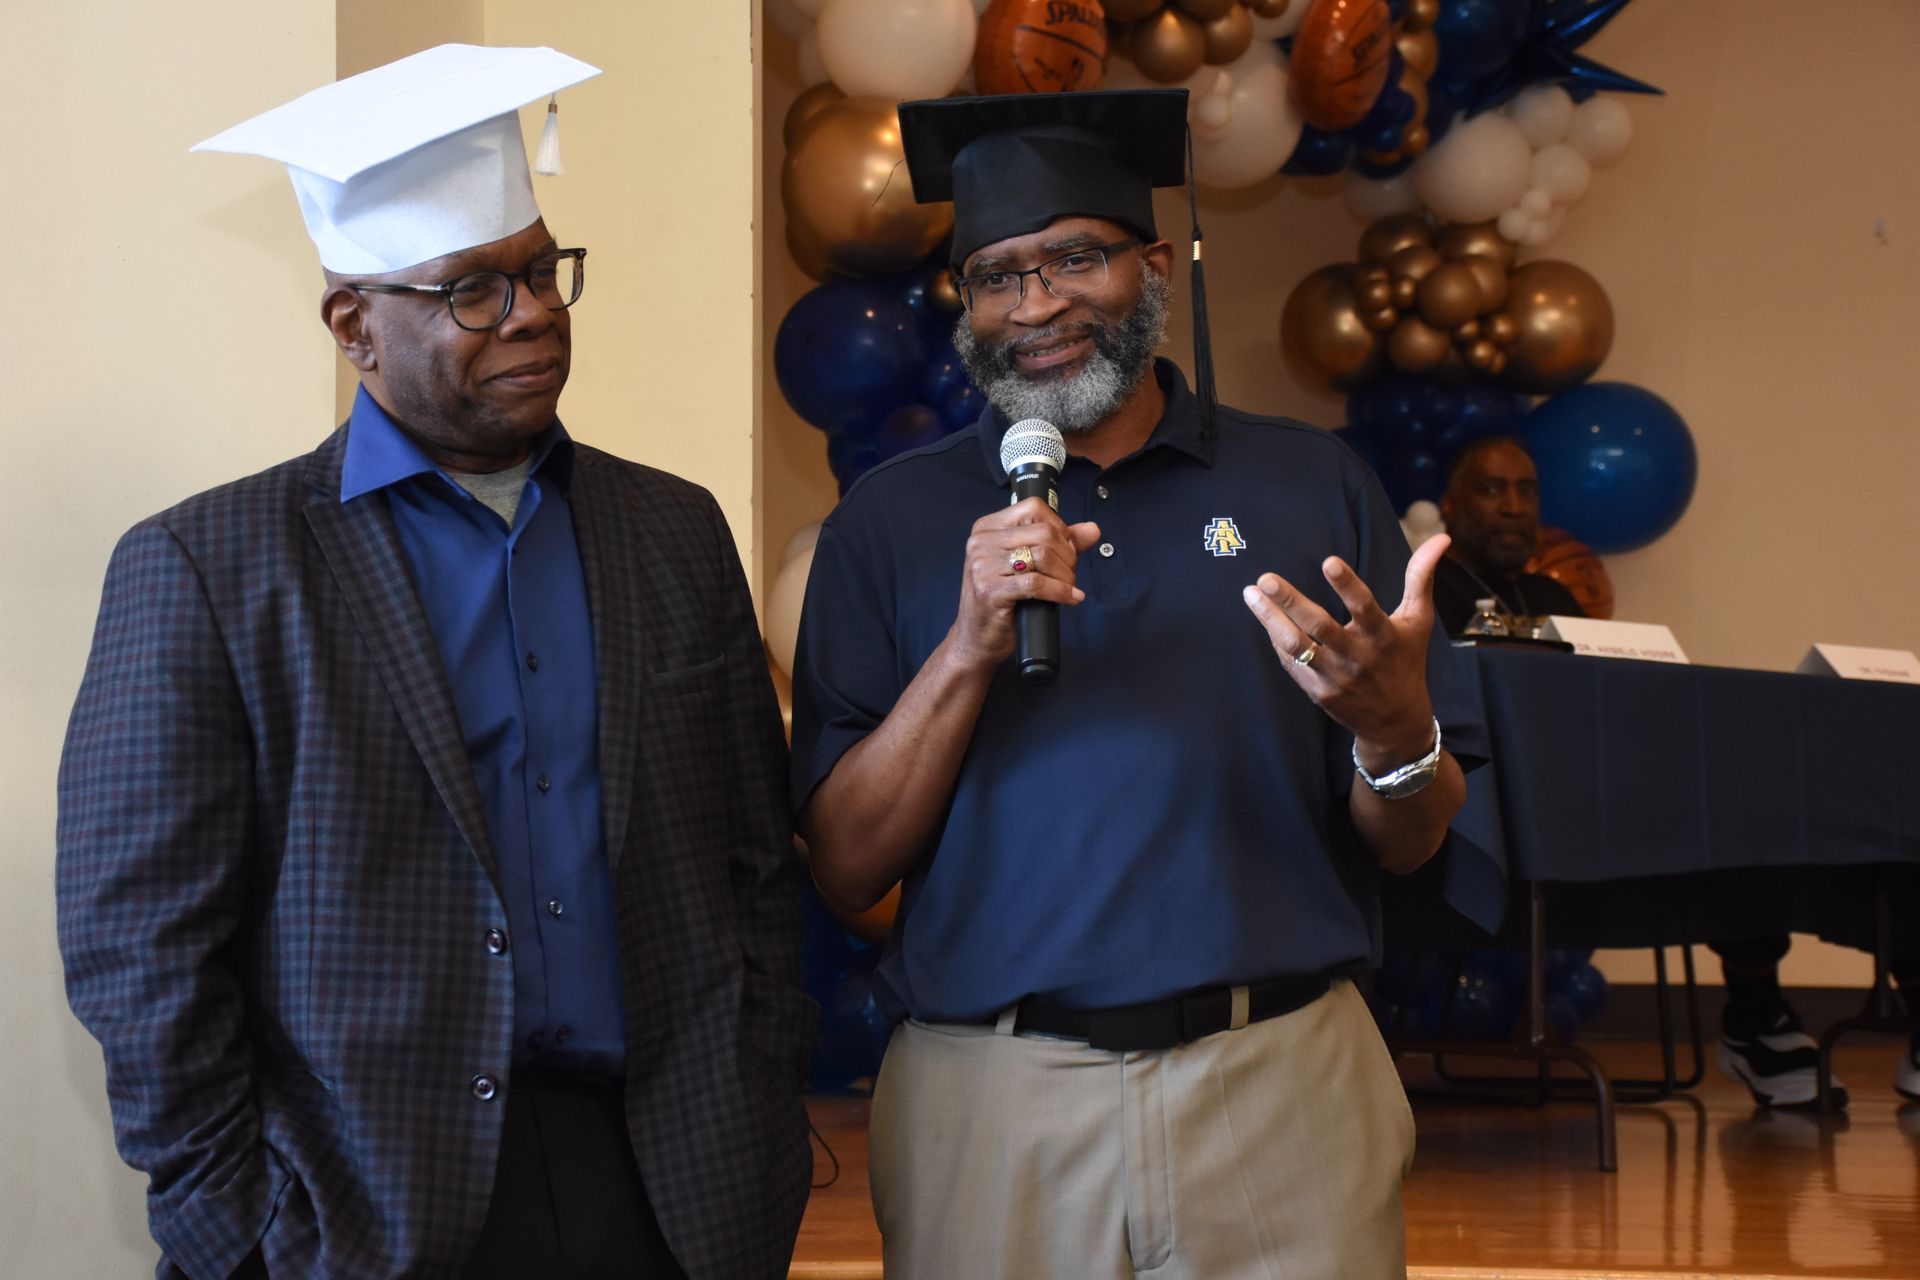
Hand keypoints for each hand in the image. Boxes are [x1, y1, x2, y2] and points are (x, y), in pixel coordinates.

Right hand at [949, 497, 1100, 669]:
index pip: (1034, 508)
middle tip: (1070, 574)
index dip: (1060, 528)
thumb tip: (1092, 530)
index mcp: (987, 528)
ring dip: (1065, 575)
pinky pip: (1037, 584)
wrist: (976, 638)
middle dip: (1067, 555)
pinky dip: (1060, 592)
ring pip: (1042, 556)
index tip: (1067, 549)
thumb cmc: (1001, 600)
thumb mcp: (1026, 565)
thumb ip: (1059, 543)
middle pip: (1043, 533)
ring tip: (1068, 587)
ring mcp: (983, 566)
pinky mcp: (990, 590)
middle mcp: (981, 542)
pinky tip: (1069, 598)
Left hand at [1240, 533, 1448, 771]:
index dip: (1347, 585)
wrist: (1396, 721)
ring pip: (1297, 645)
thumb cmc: (1405, 660)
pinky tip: (1264, 617)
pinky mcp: (1319, 692)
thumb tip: (1441, 538)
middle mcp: (1358, 657)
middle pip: (1320, 625)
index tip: (1329, 561)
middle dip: (1291, 601)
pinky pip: (1291, 663)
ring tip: (1250, 593)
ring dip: (1271, 619)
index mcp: (1384, 636)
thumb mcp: (1418, 620)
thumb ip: (1421, 577)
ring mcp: (1336, 677)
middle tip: (1266, 578)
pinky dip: (1276, 640)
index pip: (1365, 607)